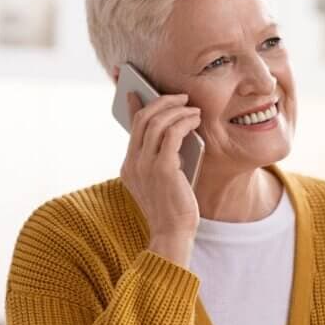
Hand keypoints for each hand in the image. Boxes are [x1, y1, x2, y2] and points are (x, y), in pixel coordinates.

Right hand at [120, 92, 200, 267]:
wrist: (172, 233)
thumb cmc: (173, 208)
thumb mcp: (162, 180)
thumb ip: (161, 157)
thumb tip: (172, 131)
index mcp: (129, 166)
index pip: (131, 127)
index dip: (134, 106)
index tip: (138, 90)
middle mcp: (133, 163)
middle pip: (143, 119)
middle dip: (162, 102)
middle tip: (181, 97)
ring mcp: (145, 166)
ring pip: (157, 122)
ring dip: (177, 110)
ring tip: (192, 108)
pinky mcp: (163, 169)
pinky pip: (172, 134)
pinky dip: (184, 121)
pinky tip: (195, 120)